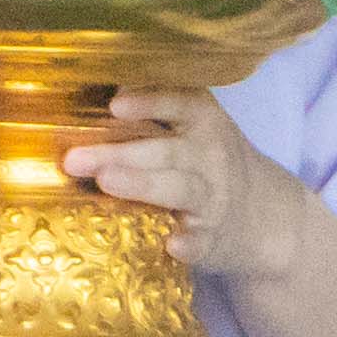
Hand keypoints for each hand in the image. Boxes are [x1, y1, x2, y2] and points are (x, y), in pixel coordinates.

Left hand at [63, 85, 320, 277]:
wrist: (262, 215)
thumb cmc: (206, 163)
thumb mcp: (193, 127)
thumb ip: (153, 109)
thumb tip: (94, 91)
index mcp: (203, 122)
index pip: (179, 103)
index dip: (148, 102)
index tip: (114, 104)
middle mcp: (211, 156)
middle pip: (164, 151)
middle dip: (119, 154)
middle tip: (74, 159)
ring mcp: (213, 198)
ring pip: (179, 189)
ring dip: (143, 185)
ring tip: (106, 182)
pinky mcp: (213, 238)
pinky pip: (201, 240)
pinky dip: (190, 243)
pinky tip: (173, 245)